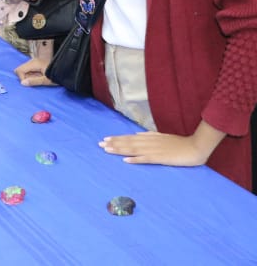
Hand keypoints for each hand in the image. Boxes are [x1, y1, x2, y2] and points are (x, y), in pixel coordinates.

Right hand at [15, 58, 56, 85]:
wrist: (65, 71)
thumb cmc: (58, 75)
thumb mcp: (46, 80)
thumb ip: (34, 81)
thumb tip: (22, 83)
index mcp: (34, 63)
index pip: (19, 70)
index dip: (22, 78)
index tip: (29, 83)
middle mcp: (33, 61)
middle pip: (21, 69)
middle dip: (25, 77)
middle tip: (35, 81)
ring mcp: (34, 62)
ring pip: (24, 70)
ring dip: (28, 77)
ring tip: (38, 79)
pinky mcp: (36, 64)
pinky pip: (29, 70)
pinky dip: (31, 75)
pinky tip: (38, 77)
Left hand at [98, 121, 225, 166]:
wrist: (196, 147)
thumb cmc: (180, 143)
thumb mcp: (163, 137)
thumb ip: (150, 136)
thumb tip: (137, 135)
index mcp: (150, 138)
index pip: (130, 138)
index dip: (117, 139)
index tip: (105, 139)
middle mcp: (149, 143)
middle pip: (128, 143)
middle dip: (113, 143)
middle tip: (99, 144)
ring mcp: (154, 150)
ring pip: (133, 150)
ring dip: (120, 150)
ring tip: (107, 150)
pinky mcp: (161, 158)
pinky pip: (146, 159)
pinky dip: (135, 160)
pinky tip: (126, 160)